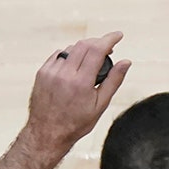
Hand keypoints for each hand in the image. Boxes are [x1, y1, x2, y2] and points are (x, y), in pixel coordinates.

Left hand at [24, 31, 130, 152]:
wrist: (47, 133)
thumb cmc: (75, 123)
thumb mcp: (100, 105)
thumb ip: (114, 80)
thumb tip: (126, 62)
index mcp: (81, 82)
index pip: (97, 50)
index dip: (109, 39)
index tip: (118, 35)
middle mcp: (64, 74)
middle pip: (84, 45)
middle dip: (99, 42)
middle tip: (108, 47)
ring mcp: (50, 72)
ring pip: (71, 49)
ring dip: (84, 48)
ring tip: (92, 58)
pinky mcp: (41, 73)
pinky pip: (58, 55)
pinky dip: (70, 55)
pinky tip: (75, 64)